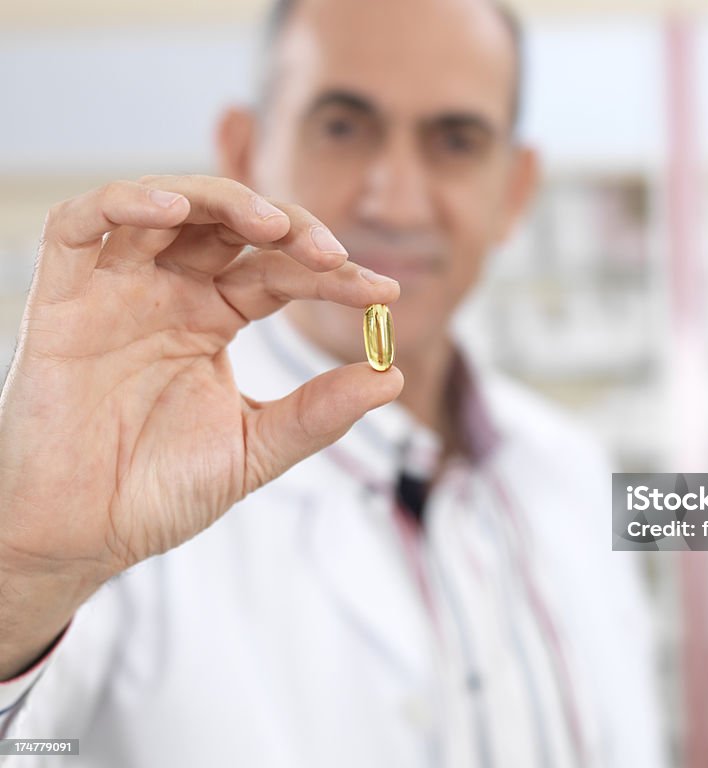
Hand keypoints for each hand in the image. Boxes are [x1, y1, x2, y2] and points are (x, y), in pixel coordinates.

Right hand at [0, 175, 402, 587]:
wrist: (81, 535)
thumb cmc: (160, 491)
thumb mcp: (256, 448)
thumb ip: (319, 412)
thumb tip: (392, 376)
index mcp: (214, 317)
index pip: (280, 271)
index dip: (333, 276)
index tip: (386, 292)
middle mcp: (169, 291)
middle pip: (231, 224)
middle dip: (288, 226)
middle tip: (334, 256)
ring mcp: (116, 288)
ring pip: (167, 205)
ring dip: (220, 199)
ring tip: (271, 224)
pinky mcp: (60, 297)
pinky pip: (81, 225)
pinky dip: (124, 203)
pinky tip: (173, 210)